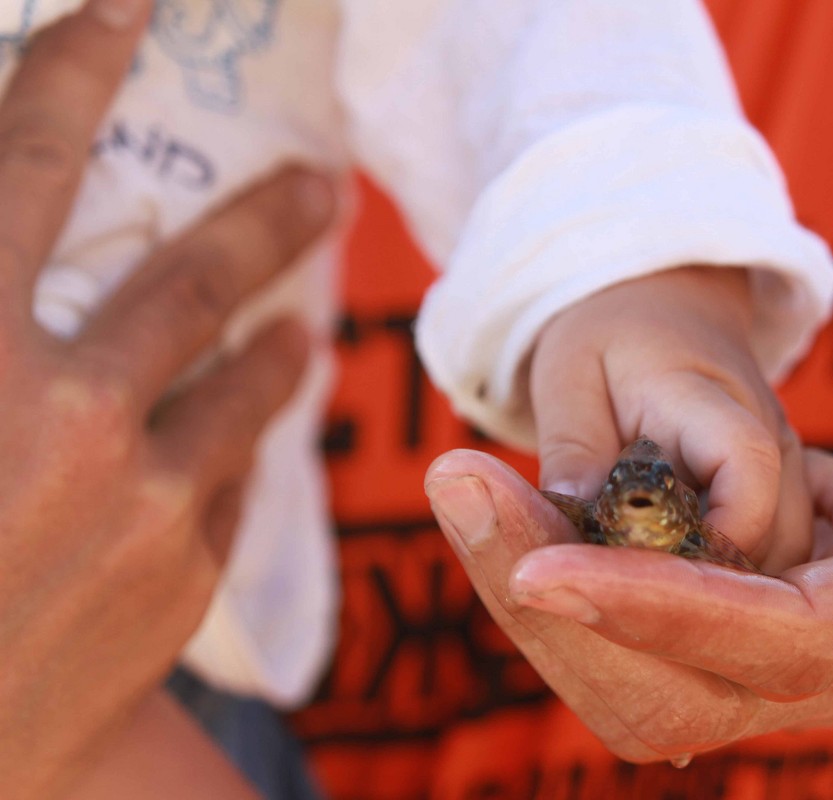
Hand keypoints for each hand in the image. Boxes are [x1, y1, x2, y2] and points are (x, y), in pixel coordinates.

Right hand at [0, 3, 333, 795]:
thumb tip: (22, 232)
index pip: (26, 160)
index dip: (82, 65)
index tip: (137, 7)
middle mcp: (56, 405)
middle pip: (191, 271)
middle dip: (268, 216)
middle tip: (323, 181)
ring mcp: (134, 492)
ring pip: (240, 376)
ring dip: (275, 334)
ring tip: (298, 314)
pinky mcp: (179, 565)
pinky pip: (232, 469)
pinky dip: (245, 432)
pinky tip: (256, 415)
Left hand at [426, 245, 832, 761]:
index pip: (784, 638)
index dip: (664, 608)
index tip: (542, 560)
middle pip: (680, 690)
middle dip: (557, 611)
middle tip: (458, 488)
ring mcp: (802, 667)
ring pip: (644, 686)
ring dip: (540, 606)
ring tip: (471, 493)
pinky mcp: (760, 646)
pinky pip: (646, 649)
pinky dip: (573, 589)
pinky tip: (527, 511)